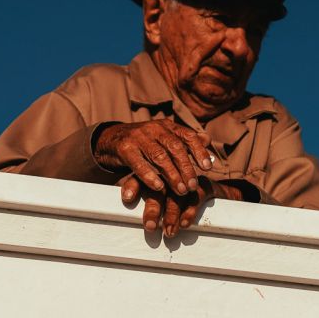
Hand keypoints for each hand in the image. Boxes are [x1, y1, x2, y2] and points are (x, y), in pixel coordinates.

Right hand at [93, 120, 213, 195]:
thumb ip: (185, 140)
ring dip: (172, 175)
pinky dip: (149, 176)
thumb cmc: (143, 143)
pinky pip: (138, 163)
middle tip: (193, 186)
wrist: (111, 139)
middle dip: (186, 167)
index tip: (208, 167)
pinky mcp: (124, 147)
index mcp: (167, 126)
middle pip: (175, 147)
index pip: (188, 136)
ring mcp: (139, 137)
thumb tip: (208, 140)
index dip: (199, 151)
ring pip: (159, 156)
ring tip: (181, 191)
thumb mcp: (164, 138)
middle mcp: (155, 128)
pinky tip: (158, 187)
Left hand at [118, 174, 245, 236]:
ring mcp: (185, 180)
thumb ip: (141, 207)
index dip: (132, 187)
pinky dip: (189, 211)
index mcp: (152, 176)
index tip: (126, 199)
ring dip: (172, 214)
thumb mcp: (155, 201)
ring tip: (168, 233)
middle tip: (149, 227)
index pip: (139, 178)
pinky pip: (195, 197)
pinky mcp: (202, 185)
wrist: (206, 191)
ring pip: (177, 195)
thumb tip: (123, 225)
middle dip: (153, 209)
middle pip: (158, 189)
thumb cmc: (173, 199)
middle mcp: (167, 175)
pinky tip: (184, 224)